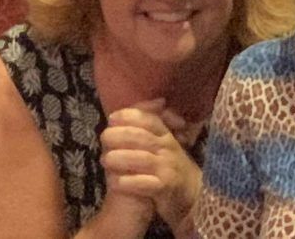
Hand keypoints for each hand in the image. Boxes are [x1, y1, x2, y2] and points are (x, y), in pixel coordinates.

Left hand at [103, 101, 201, 228]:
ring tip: (105, 160)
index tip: (111, 119)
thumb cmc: (169, 165)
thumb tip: (158, 100)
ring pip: (140, 159)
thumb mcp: (165, 141)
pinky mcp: (165, 188)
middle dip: (118, 136)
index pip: (147, 119)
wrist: (191, 195)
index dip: (127, 116)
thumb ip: (155, 120)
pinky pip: (143, 184)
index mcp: (165, 135)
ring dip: (118, 159)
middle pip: (140, 137)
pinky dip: (126, 182)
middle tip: (103, 141)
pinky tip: (115, 182)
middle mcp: (168, 148)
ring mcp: (167, 168)